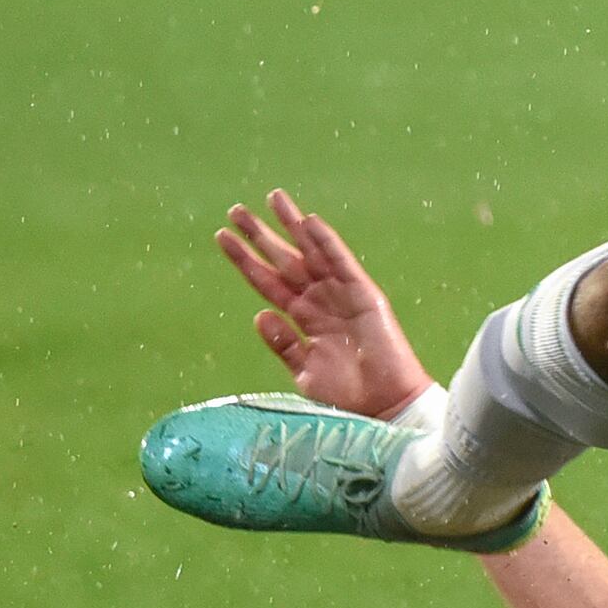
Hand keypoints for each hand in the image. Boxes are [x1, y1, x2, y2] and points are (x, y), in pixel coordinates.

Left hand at [216, 192, 436, 416]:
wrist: (385, 408)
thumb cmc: (348, 398)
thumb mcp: (305, 372)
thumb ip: (283, 344)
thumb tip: (259, 314)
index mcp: (303, 320)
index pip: (268, 284)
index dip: (247, 261)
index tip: (222, 237)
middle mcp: (319, 301)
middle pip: (285, 261)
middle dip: (261, 235)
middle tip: (236, 210)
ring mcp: (341, 294)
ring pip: (311, 253)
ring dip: (292, 226)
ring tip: (273, 199)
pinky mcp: (364, 293)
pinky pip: (341, 262)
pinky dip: (327, 242)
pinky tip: (309, 222)